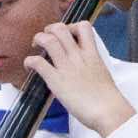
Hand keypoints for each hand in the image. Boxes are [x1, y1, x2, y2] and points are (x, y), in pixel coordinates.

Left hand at [26, 21, 134, 137]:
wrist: (108, 111)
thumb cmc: (107, 98)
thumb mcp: (101, 73)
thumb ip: (90, 65)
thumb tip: (81, 69)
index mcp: (92, 54)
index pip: (84, 26)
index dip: (71, 26)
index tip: (67, 35)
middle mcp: (79, 57)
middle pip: (61, 28)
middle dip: (50, 29)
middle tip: (47, 39)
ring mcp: (67, 67)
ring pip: (48, 40)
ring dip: (38, 39)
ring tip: (35, 47)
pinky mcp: (56, 80)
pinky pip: (38, 62)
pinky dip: (29, 60)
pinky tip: (29, 66)